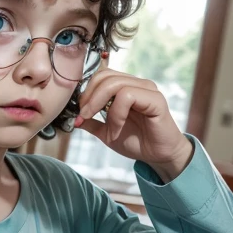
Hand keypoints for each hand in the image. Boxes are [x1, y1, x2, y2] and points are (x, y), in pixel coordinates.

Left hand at [74, 70, 193, 182]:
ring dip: (100, 105)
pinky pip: (128, 96)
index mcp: (126, 87)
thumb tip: (73, 117)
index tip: (81, 112)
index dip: (86, 92)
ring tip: (103, 124)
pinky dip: (117, 113)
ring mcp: (147, 89)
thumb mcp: (107, 132)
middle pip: (105, 76)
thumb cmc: (137, 142)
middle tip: (85, 116)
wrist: (158, 156)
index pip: (101, 76)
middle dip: (89, 97)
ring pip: (114, 84)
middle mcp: (137, 83)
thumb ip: (92, 122)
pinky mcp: (155, 99)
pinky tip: (117, 127)